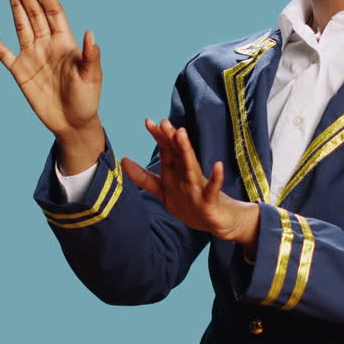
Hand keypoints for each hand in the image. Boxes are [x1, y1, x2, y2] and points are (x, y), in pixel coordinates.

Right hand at [0, 0, 101, 138]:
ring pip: (21, 26)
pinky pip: (4, 54)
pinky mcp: (20, 72)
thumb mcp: (92, 77)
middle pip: (35, 14)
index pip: (54, 13)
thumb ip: (91, 55)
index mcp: (66, 42)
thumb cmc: (87, 99)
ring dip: (15, 7)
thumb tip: (91, 33)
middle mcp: (48, 45)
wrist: (72, 123)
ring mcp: (33, 56)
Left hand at [122, 118, 259, 246]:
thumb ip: (145, 178)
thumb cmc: (192, 203)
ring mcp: (199, 188)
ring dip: (186, 151)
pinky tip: (218, 166)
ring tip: (181, 133)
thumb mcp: (164, 192)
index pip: (167, 152)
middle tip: (164, 122)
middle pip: (178, 155)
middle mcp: (187, 176)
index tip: (148, 121)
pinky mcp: (210, 201)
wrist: (220, 222)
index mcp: (177, 173)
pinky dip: (216, 178)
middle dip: (170, 139)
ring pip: (191, 168)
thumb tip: (123, 160)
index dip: (158, 138)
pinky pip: (212, 190)